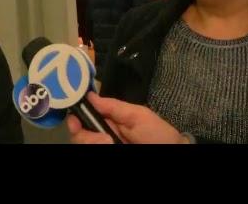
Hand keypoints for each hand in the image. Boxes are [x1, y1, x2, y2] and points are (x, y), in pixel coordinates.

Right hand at [66, 92, 189, 143]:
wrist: (173, 152)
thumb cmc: (158, 134)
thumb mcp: (138, 115)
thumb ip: (113, 106)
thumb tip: (90, 96)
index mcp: (109, 121)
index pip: (85, 117)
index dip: (76, 117)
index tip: (74, 118)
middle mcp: (103, 135)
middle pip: (79, 134)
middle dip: (83, 133)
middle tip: (102, 138)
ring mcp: (104, 144)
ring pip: (84, 143)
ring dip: (92, 141)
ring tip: (110, 142)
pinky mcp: (104, 152)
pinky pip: (92, 148)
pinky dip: (96, 145)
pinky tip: (108, 145)